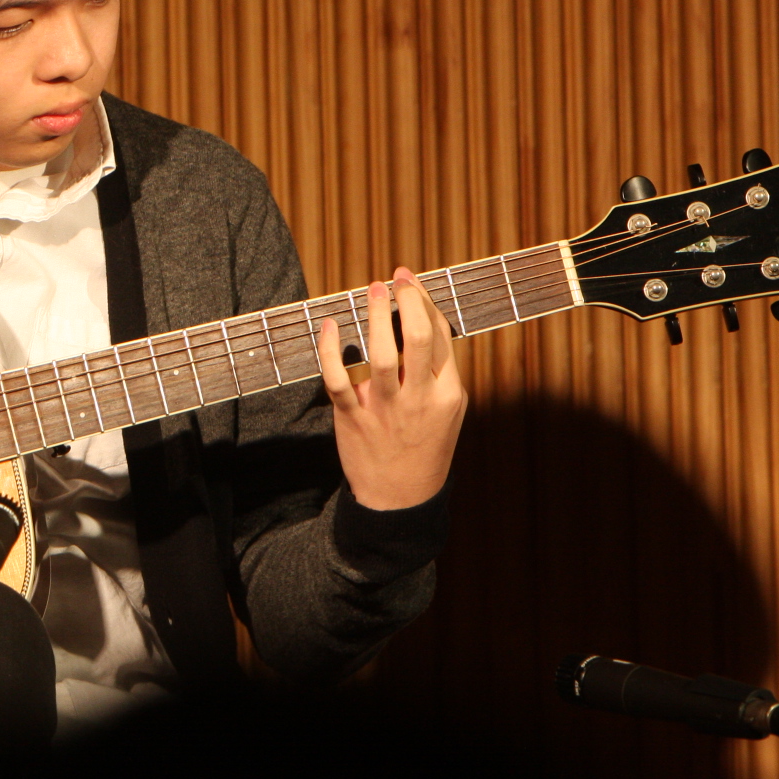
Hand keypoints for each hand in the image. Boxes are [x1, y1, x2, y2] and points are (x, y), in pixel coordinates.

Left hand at [315, 268, 467, 509]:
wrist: (401, 498)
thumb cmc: (425, 444)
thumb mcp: (448, 409)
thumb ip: (439, 370)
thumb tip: (424, 319)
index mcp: (448, 393)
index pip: (439, 337)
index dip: (424, 302)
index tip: (409, 280)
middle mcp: (419, 399)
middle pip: (417, 340)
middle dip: (407, 302)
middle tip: (394, 280)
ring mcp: (385, 409)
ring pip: (380, 355)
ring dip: (375, 317)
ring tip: (371, 291)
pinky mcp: (353, 419)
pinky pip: (338, 380)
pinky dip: (330, 350)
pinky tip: (330, 326)